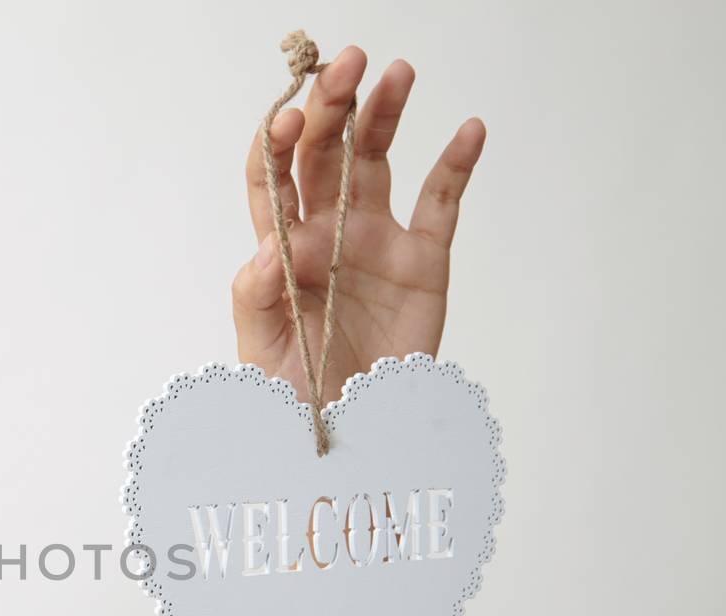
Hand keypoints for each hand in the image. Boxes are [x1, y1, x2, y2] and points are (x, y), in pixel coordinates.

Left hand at [230, 45, 486, 403]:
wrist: (349, 442)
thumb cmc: (292, 401)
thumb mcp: (260, 352)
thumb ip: (257, 297)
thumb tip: (267, 250)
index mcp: (281, 250)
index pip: (271, 178)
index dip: (275, 141)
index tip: (286, 114)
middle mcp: (327, 234)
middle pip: (324, 154)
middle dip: (331, 106)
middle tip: (345, 64)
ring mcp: (376, 243)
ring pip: (377, 163)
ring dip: (384, 115)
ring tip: (397, 74)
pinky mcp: (423, 264)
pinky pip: (441, 204)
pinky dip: (456, 165)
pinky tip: (468, 129)